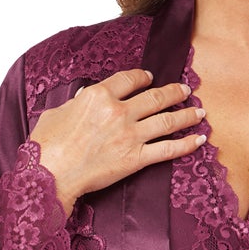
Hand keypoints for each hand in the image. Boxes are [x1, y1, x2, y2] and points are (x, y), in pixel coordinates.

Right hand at [29, 68, 206, 213]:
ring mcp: (130, 135)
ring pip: (167, 121)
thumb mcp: (59, 111)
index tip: (150, 77)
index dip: (143, 77)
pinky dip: (187, 144)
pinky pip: (169, 149)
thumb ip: (78, 103)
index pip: (128, 80)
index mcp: (98, 96)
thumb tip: (84, 100)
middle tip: (186, 90)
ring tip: (199, 111)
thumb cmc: (48, 143)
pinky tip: (200, 139)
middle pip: (155, 97)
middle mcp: (118, 112)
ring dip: (187, 115)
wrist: (52, 172)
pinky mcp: (137, 158)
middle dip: (174, 93)